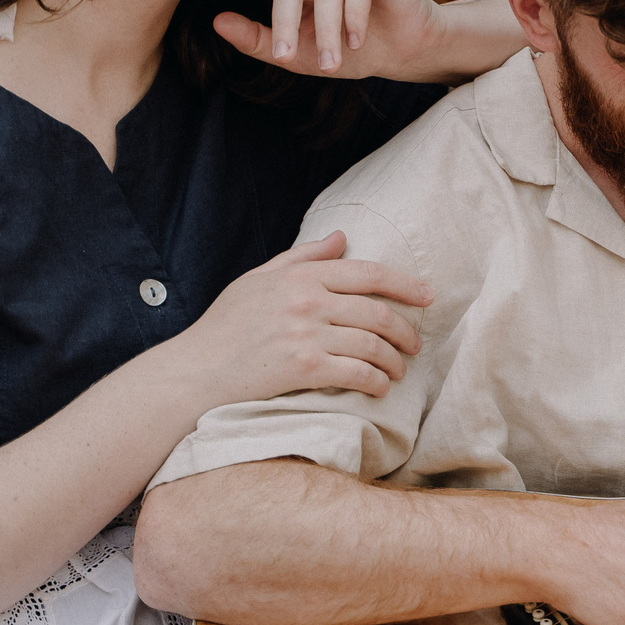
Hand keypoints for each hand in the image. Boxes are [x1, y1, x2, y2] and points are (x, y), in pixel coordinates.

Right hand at [173, 232, 430, 407]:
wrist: (196, 371)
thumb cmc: (225, 326)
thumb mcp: (258, 280)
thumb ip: (302, 258)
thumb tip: (341, 236)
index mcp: (300, 276)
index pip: (367, 273)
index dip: (405, 284)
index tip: (427, 296)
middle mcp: (306, 301)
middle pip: (377, 312)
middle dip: (405, 330)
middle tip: (416, 344)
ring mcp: (306, 335)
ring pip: (372, 345)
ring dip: (394, 361)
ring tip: (399, 370)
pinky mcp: (303, 369)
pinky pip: (357, 373)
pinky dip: (376, 381)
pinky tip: (380, 387)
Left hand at [202, 0, 442, 77]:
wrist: (407, 52)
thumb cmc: (354, 51)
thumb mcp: (301, 54)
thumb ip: (261, 41)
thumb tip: (217, 22)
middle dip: (286, 22)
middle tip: (286, 57)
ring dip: (327, 28)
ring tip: (334, 61)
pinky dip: (354, 12)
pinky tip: (357, 38)